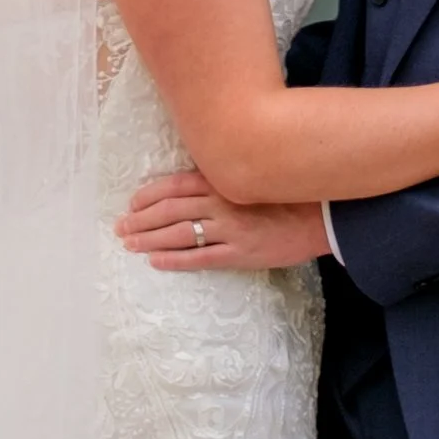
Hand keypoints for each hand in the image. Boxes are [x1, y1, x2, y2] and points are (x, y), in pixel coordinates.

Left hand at [116, 166, 327, 272]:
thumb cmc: (284, 192)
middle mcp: (220, 201)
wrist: (319, 214)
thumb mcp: (249, 176)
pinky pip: (199, 258)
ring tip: (130, 245)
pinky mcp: (239, 253)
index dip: (149, 195)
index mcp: (222, 179)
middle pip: (170, 210)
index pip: (174, 185)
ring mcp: (229, 229)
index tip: (131, 205)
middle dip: (141, 220)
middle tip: (120, 229)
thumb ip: (220, 179)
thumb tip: (187, 186)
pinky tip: (156, 261)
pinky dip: (174, 260)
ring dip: (150, 239)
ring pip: (179, 234)